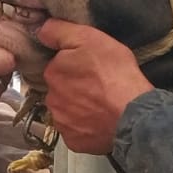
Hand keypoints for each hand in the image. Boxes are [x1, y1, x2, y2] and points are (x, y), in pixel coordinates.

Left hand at [37, 19, 152, 154]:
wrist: (133, 114)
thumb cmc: (115, 73)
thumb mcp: (90, 38)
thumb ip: (60, 31)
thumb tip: (39, 30)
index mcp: (53, 73)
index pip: (58, 66)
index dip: (74, 65)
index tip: (91, 66)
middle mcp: (51, 99)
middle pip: (61, 89)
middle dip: (75, 87)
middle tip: (99, 85)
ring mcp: (62, 123)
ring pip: (67, 111)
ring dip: (79, 107)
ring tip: (101, 104)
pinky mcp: (73, 142)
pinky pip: (76, 131)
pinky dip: (85, 127)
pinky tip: (100, 120)